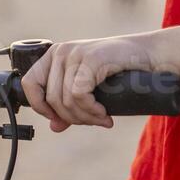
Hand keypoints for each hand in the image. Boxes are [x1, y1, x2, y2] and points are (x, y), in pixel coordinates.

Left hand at [19, 35, 154, 131]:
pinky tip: (105, 114)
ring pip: (66, 100)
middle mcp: (61, 52)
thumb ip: (69, 105)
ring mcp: (75, 54)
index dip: (42, 108)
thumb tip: (54, 127)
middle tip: (93, 121)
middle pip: (51, 99)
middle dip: (73, 118)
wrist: (149, 56)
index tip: (62, 119)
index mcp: (54, 56)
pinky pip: (79, 95)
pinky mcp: (91, 59)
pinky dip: (92, 110)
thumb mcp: (89, 89)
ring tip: (102, 119)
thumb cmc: (119, 72)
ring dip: (86, 117)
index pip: (30, 85)